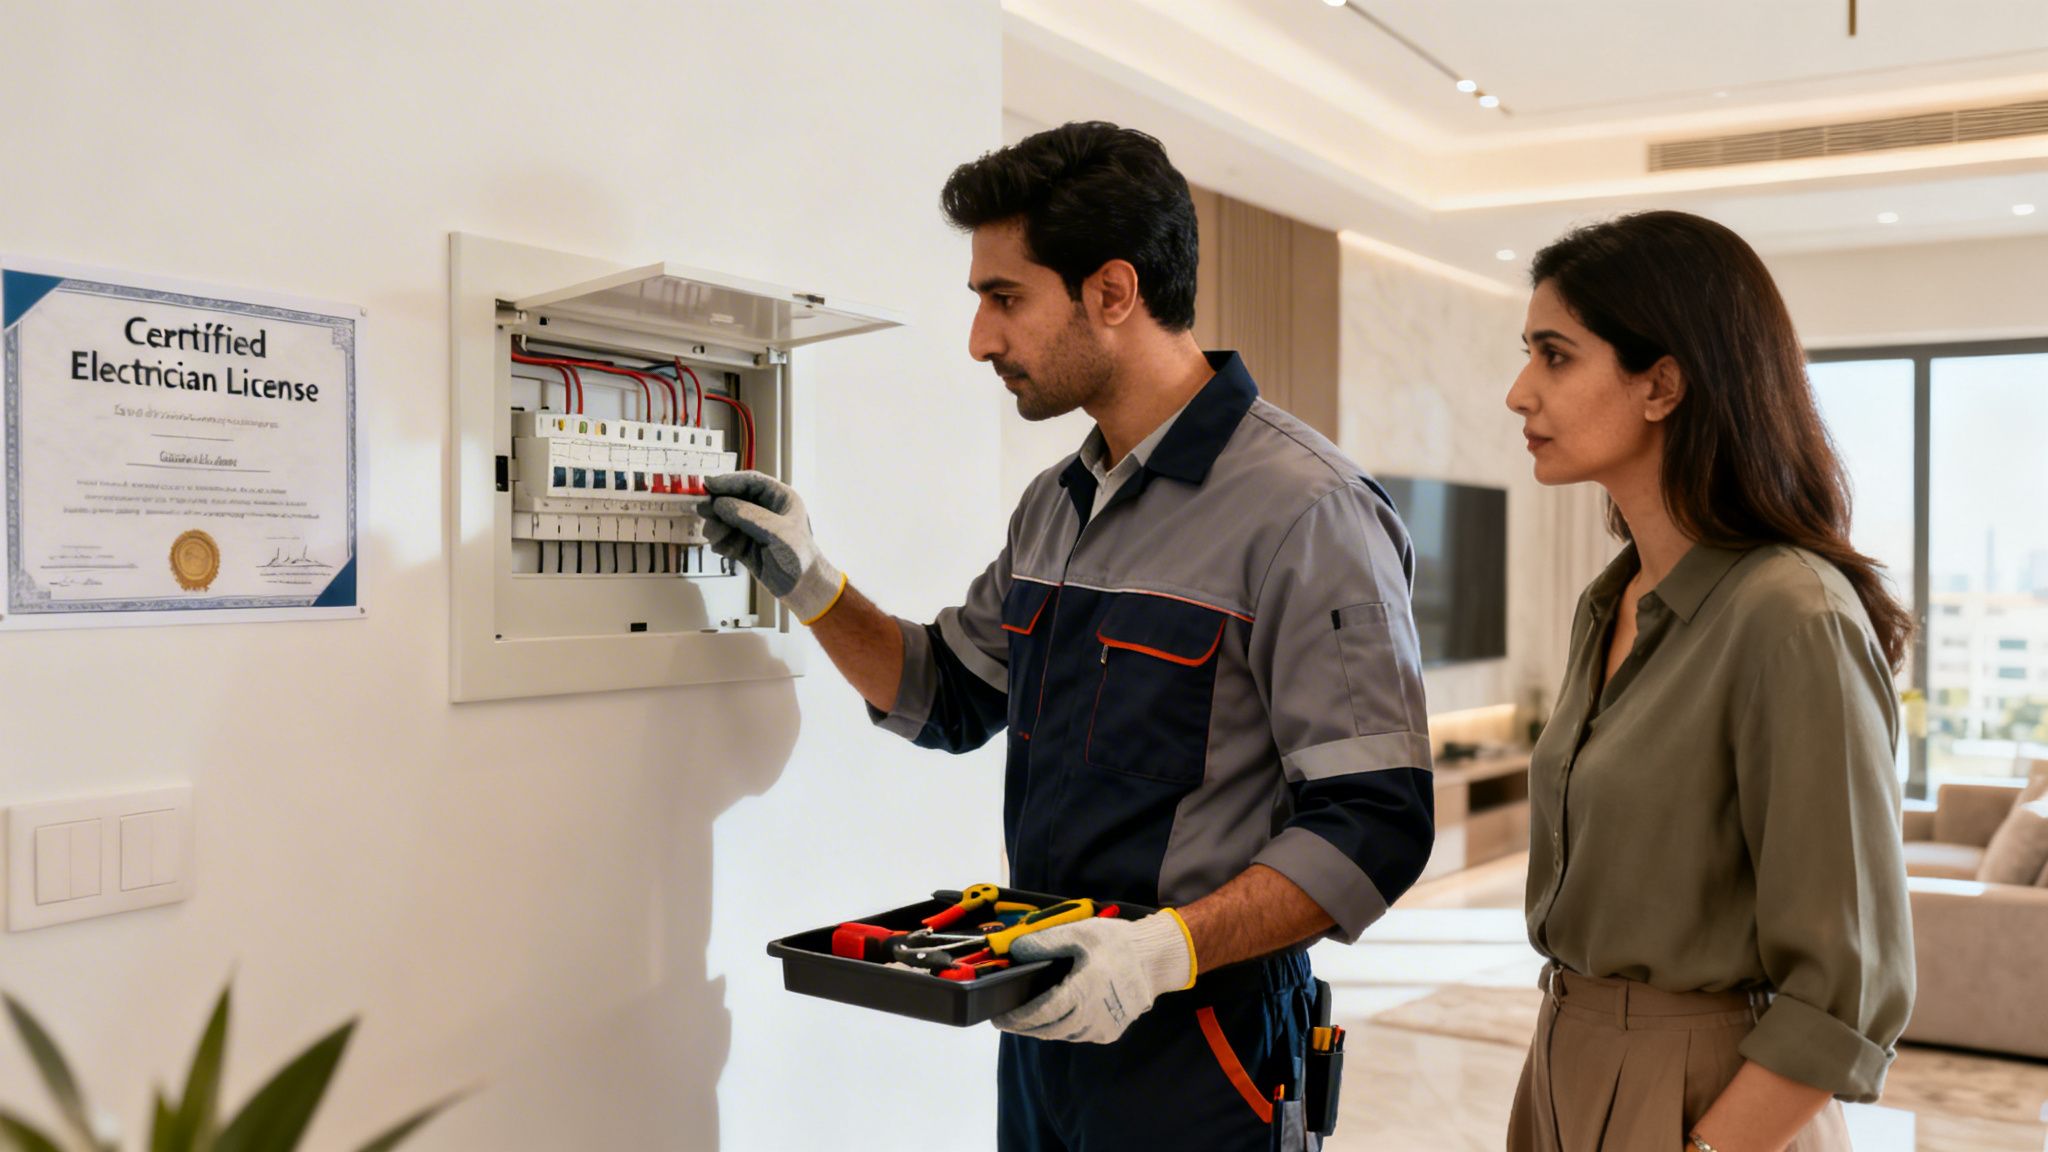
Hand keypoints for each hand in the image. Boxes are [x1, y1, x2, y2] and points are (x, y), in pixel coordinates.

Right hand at [701, 471, 844, 622]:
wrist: (803, 588)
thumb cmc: (800, 558)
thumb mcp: (778, 533)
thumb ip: (750, 516)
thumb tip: (721, 503)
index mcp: (780, 499)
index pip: (751, 482)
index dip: (729, 481)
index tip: (709, 485)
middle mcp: (766, 510)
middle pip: (734, 498)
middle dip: (718, 505)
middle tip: (703, 511)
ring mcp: (754, 527)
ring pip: (726, 518)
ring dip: (717, 526)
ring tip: (714, 536)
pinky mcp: (745, 545)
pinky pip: (726, 537)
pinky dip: (721, 541)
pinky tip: (723, 550)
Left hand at [992, 912, 1193, 1043]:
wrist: (1156, 959)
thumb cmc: (1118, 944)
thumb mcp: (1079, 933)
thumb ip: (1044, 942)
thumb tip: (1015, 949)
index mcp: (1080, 994)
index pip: (1038, 1014)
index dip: (1016, 1019)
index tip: (999, 1018)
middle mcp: (1090, 1018)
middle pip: (1047, 1030)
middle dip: (1024, 1026)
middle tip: (1008, 1019)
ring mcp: (1102, 1029)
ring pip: (1063, 1034)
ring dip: (1043, 1028)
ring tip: (1028, 1018)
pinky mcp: (1111, 1033)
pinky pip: (1079, 1034)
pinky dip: (1063, 1028)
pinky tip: (1056, 1016)